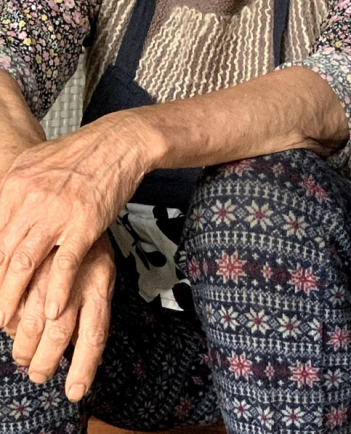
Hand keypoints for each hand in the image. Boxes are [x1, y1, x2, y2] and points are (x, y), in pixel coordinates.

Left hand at [0, 113, 151, 325]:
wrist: (122, 141)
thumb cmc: (85, 151)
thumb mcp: (39, 161)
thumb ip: (19, 188)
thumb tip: (3, 210)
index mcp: (15, 186)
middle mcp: (31, 200)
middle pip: (2, 253)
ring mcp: (58, 213)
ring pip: (24, 262)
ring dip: (12, 295)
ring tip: (6, 319)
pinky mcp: (85, 224)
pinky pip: (65, 263)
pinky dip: (57, 289)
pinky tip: (52, 310)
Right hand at [4, 235, 114, 401]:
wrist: (82, 196)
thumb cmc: (90, 247)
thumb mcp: (102, 275)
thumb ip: (92, 308)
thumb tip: (86, 349)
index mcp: (101, 285)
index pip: (95, 333)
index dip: (85, 365)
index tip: (75, 392)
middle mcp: (77, 280)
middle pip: (59, 333)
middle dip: (46, 360)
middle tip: (37, 373)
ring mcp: (52, 272)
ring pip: (30, 319)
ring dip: (22, 343)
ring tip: (20, 354)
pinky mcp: (31, 260)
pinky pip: (13, 300)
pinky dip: (7, 316)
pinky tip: (6, 323)